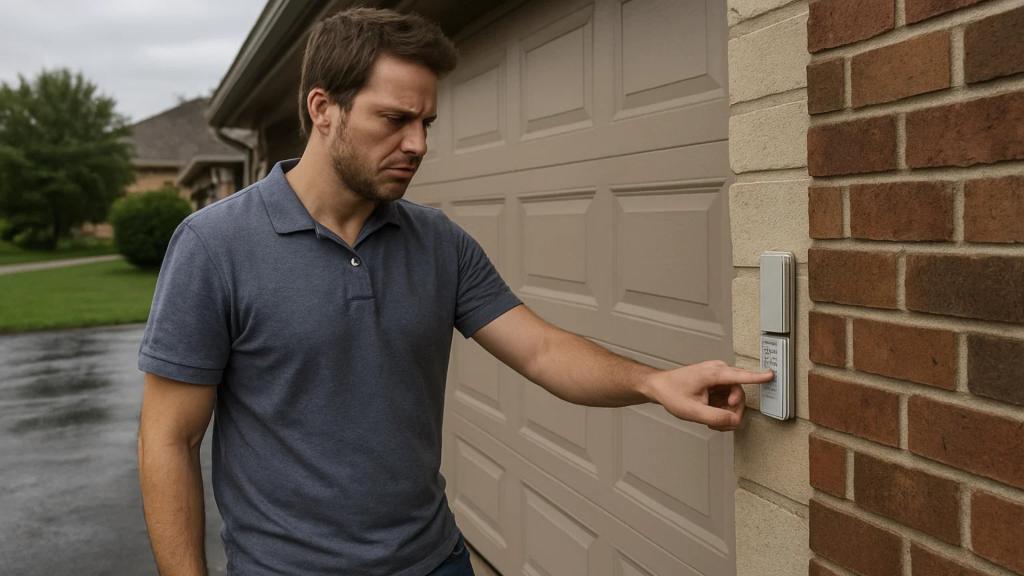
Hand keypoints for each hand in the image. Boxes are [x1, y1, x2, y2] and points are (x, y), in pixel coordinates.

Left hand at [644, 360, 773, 431]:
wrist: (659, 387)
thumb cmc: (672, 393)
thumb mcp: (692, 411)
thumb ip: (716, 418)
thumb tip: (735, 421)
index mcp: (713, 374)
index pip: (740, 376)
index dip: (757, 377)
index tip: (771, 375)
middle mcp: (718, 371)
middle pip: (739, 393)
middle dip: (732, 412)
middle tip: (720, 424)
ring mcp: (717, 376)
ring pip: (734, 397)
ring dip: (726, 412)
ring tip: (711, 422)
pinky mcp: (716, 382)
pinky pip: (727, 397)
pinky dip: (722, 409)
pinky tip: (710, 416)